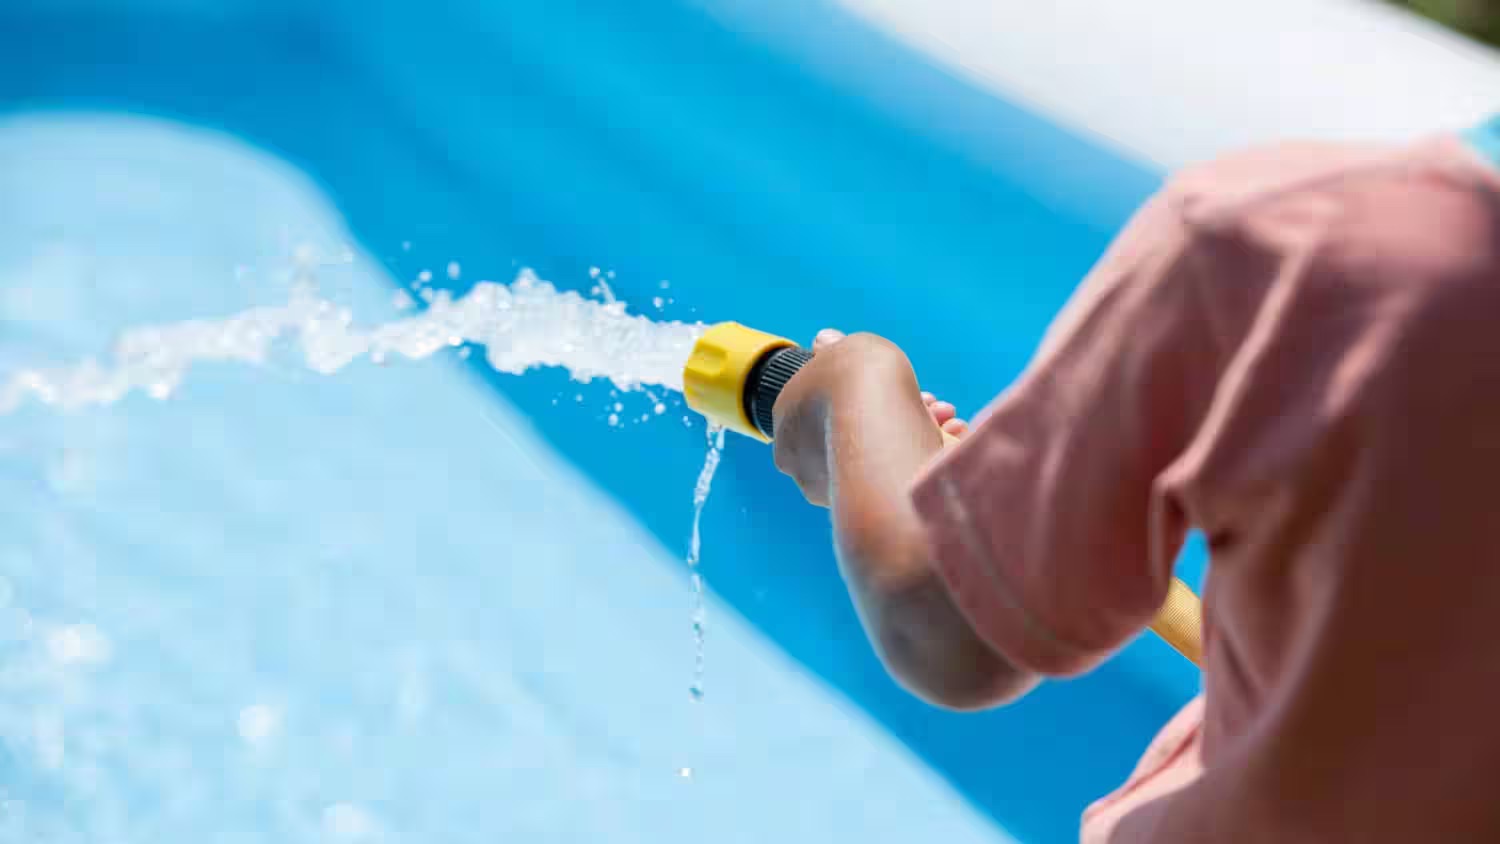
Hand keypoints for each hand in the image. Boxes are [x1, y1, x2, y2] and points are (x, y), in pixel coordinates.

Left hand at [772, 329, 966, 506]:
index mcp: (787, 432)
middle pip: (856, 437)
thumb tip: (824, 341)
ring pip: (884, 457)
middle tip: (927, 401)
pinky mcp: (878, 509)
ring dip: (922, 430)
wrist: (879, 422)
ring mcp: (840, 496)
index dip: (859, 394)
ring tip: (946, 414)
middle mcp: (807, 470)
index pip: (822, 414)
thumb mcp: (844, 349)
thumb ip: (836, 348)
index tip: (884, 382)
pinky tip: (953, 434)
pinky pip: (906, 478)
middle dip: (895, 414)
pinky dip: (933, 454)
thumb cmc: (853, 381)